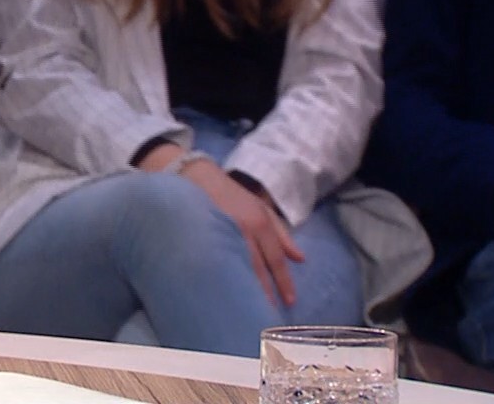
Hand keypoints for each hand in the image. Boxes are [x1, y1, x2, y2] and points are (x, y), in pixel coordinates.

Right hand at [176, 158, 302, 307]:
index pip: (275, 259)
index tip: (290, 302)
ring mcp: (219, 233)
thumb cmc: (231, 194)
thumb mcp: (261, 207)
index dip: (284, 282)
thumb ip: (281, 233)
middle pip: (257, 269)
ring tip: (249, 311)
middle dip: (264, 293)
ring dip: (245, 290)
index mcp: (259, 223)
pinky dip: (222, 278)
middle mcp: (242, 230)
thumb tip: (300, 259)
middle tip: (269, 316)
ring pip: (236, 268)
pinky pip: (215, 262)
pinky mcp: (200, 236)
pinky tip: (223, 293)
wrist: (193, 176)